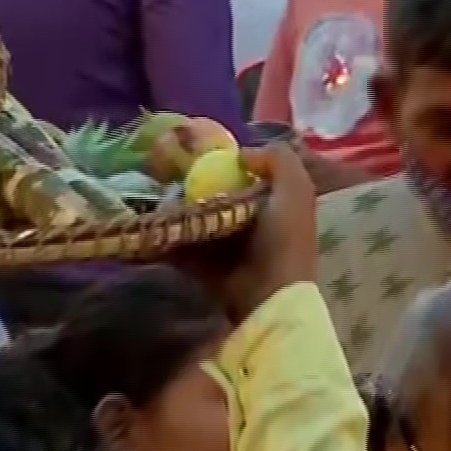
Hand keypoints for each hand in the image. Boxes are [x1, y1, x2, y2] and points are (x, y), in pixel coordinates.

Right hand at [170, 142, 316, 321]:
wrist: (267, 297)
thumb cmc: (284, 241)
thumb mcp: (295, 191)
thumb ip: (278, 161)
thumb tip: (242, 153)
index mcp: (274, 205)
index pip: (246, 178)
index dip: (225, 166)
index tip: (197, 157)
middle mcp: (251, 225)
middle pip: (216, 198)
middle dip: (193, 188)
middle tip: (168, 179)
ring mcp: (227, 250)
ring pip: (196, 221)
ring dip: (177, 213)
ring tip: (157, 203)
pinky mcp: (205, 270)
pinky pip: (182, 248)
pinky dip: (168, 239)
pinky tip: (155, 228)